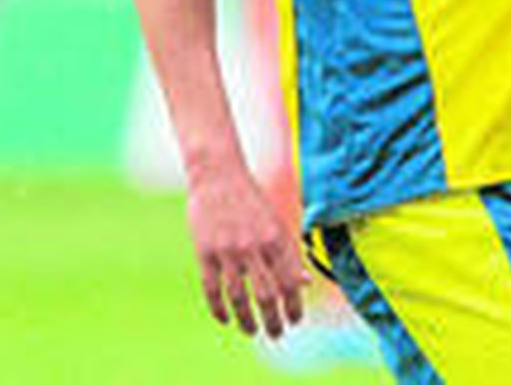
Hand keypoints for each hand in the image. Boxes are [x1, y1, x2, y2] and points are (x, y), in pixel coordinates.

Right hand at [187, 170, 308, 337]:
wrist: (218, 175)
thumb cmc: (251, 200)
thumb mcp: (276, 223)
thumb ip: (290, 253)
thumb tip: (305, 283)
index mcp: (277, 238)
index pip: (290, 281)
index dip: (294, 305)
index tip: (296, 320)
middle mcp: (255, 246)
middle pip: (267, 294)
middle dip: (274, 319)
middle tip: (277, 335)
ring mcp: (229, 250)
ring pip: (240, 296)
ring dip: (247, 319)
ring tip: (252, 332)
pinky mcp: (206, 252)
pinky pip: (212, 288)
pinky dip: (219, 308)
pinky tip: (226, 319)